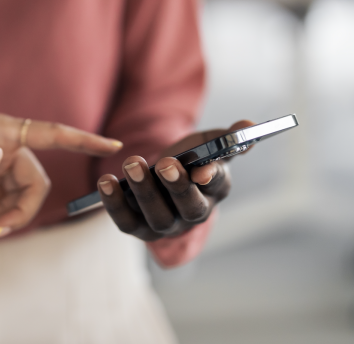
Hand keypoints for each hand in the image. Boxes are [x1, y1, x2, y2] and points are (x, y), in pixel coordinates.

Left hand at [0, 93, 122, 236]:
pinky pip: (6, 189)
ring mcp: (2, 154)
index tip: (112, 147)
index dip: (84, 141)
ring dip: (6, 210)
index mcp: (8, 130)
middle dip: (22, 208)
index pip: (55, 133)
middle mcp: (11, 141)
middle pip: (36, 179)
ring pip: (21, 189)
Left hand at [97, 121, 252, 241]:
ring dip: (144, 191)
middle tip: (165, 163)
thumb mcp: (210, 142)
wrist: (164, 175)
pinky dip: (114, 203)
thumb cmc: (192, 157)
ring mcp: (166, 224)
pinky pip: (126, 221)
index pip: (217, 186)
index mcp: (216, 189)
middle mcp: (194, 213)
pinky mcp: (139, 228)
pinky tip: (105, 182)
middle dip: (177, 186)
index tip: (203, 169)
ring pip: (157, 216)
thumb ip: (229, 136)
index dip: (211, 177)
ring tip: (132, 164)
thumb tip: (248, 125)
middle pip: (189, 207)